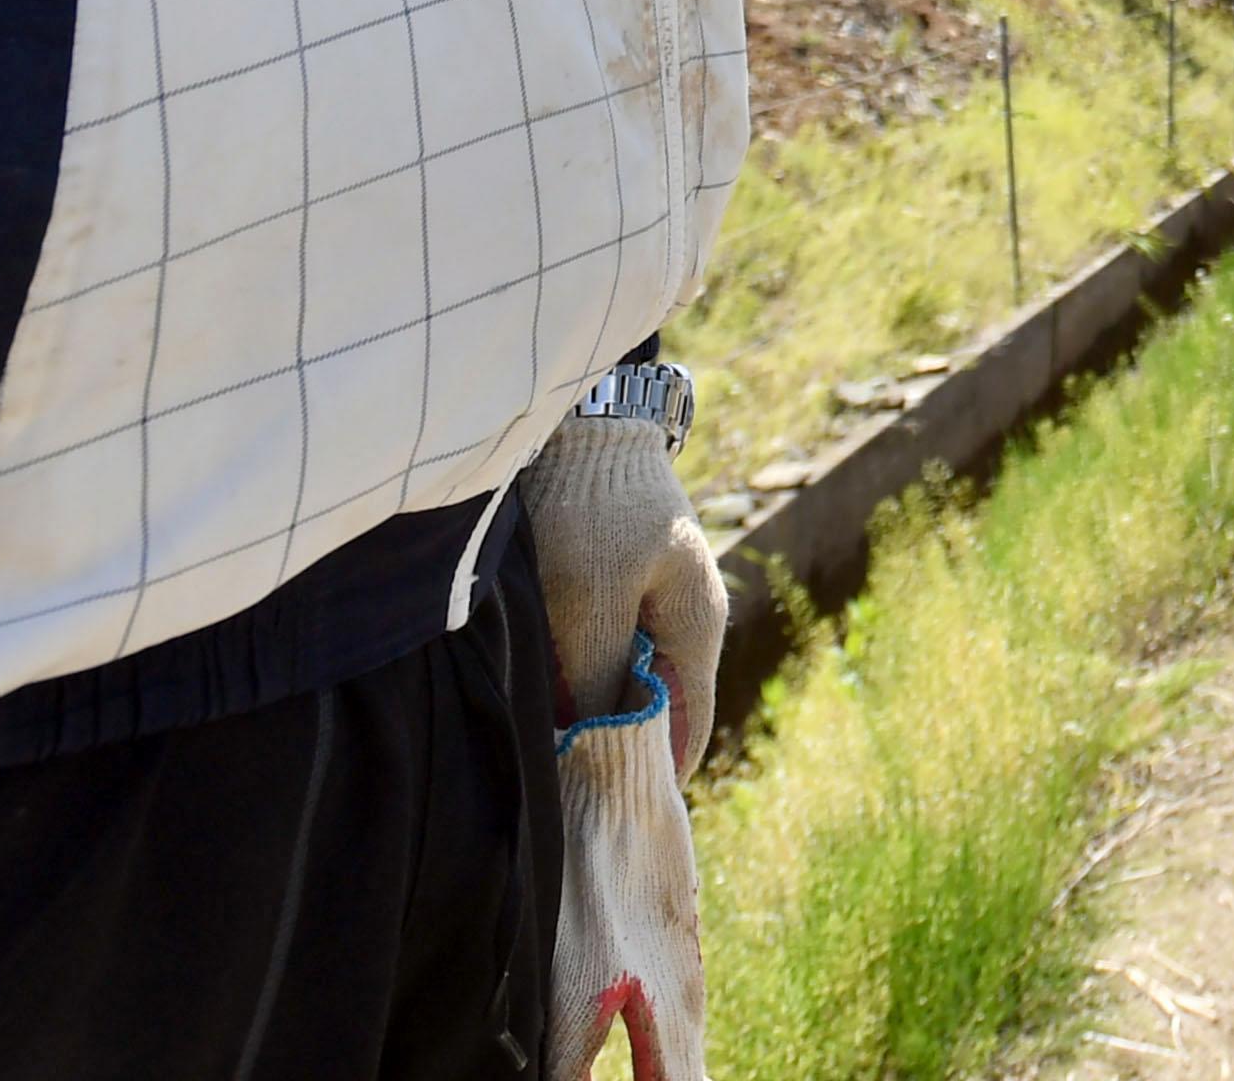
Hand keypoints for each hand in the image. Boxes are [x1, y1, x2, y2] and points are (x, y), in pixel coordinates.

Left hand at [521, 410, 726, 786]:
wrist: (582, 418)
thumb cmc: (591, 507)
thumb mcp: (590, 601)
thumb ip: (600, 681)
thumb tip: (596, 751)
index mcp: (697, 629)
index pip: (687, 734)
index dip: (649, 780)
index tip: (601, 815)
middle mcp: (684, 621)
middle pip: (653, 713)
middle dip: (609, 747)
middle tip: (554, 784)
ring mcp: (654, 600)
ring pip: (621, 683)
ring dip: (585, 709)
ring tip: (538, 739)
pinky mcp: (619, 583)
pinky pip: (601, 651)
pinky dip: (573, 674)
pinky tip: (535, 685)